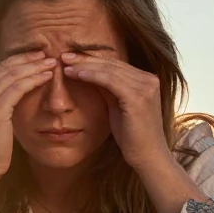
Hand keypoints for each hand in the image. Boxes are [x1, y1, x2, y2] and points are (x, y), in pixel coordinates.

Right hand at [0, 50, 56, 180]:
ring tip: (53, 63)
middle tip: (49, 56)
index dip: (21, 60)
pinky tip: (48, 76)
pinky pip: (19, 87)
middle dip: (30, 60)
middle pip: (7, 67)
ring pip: (15, 74)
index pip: (0, 68)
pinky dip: (35, 79)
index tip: (39, 57)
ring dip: (36, 67)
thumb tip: (15, 90)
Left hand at [60, 51, 171, 170]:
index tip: (71, 58)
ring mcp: (145, 87)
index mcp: (146, 80)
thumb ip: (107, 90)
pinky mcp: (138, 97)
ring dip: (85, 66)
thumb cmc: (131, 136)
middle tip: (64, 56)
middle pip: (112, 63)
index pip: (115, 64)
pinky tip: (77, 74)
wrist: (147, 156)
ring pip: (109, 69)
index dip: (92, 60)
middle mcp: (149, 79)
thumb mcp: (116, 107)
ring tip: (65, 65)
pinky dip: (92, 75)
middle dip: (86, 59)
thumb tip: (88, 74)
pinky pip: (110, 80)